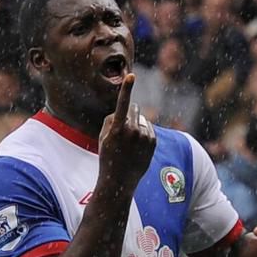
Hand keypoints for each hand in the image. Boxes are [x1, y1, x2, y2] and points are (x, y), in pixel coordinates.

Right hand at [97, 73, 156, 190]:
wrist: (119, 181)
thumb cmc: (108, 157)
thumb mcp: (103, 138)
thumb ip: (111, 120)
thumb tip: (123, 111)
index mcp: (118, 129)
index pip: (122, 104)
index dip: (126, 89)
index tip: (131, 76)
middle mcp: (133, 131)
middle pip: (135, 109)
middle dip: (130, 113)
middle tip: (123, 129)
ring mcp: (145, 137)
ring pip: (142, 119)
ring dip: (137, 125)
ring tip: (129, 143)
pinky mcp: (153, 142)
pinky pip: (149, 128)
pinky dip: (144, 132)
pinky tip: (137, 146)